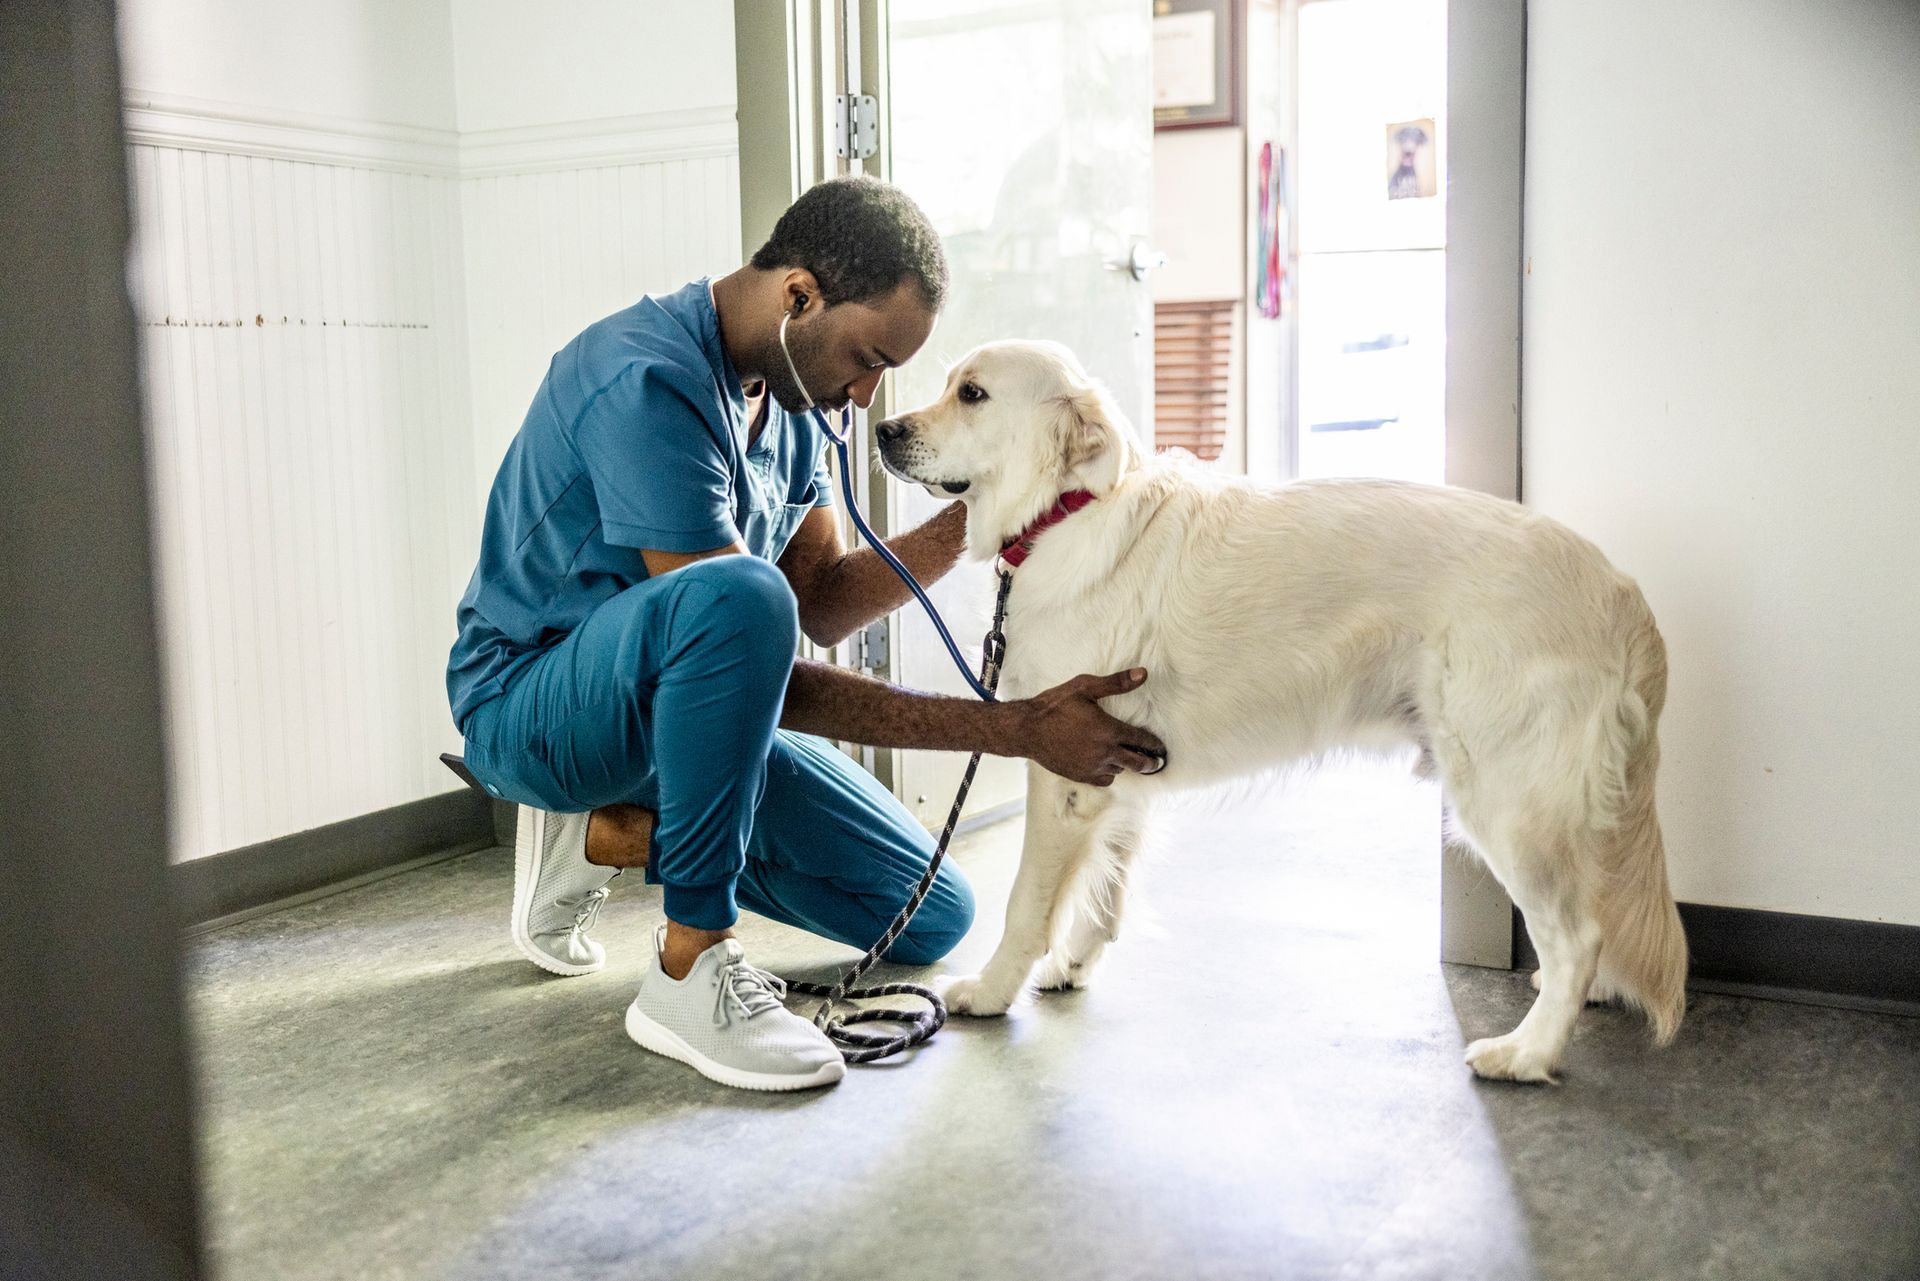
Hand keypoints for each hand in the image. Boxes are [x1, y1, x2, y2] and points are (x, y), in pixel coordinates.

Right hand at [1014, 668, 1166, 786]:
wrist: (1028, 729)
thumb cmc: (1055, 705)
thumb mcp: (1086, 687)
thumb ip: (1116, 683)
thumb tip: (1143, 674)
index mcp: (1110, 731)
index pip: (1142, 740)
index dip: (1154, 744)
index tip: (1161, 747)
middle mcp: (1105, 752)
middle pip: (1137, 763)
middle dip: (1150, 762)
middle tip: (1156, 761)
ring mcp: (1093, 767)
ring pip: (1120, 770)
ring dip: (1126, 764)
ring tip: (1128, 758)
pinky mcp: (1081, 775)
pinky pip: (1104, 779)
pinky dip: (1109, 773)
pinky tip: (1106, 765)